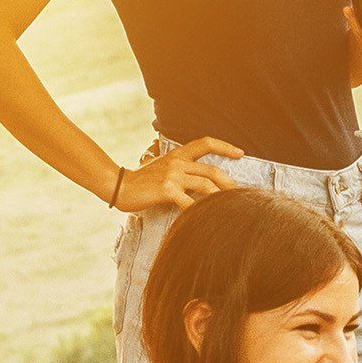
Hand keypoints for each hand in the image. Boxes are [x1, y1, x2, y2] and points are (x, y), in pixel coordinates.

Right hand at [115, 137, 243, 214]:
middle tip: (239, 195)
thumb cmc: (142, 180)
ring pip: (206, 185)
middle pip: (212, 170)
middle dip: (228, 183)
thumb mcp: (162, 166)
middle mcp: (178, 162)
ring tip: (228, 209)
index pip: (205, 143)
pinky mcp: (167, 190)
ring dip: (220, 198)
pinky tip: (205, 219)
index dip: (225, 146)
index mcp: (178, 154)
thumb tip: (199, 179)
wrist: (120, 187)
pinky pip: (190, 202)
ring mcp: (173, 175)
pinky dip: (200, 211)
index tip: (241, 153)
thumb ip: (180, 168)